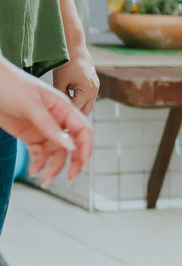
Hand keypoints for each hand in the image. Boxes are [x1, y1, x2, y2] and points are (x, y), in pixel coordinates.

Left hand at [0, 58, 91, 181]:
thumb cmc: (10, 85)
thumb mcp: (31, 105)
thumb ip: (50, 126)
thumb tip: (70, 146)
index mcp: (63, 108)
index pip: (82, 130)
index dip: (85, 148)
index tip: (82, 165)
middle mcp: (57, 120)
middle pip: (73, 145)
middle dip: (74, 163)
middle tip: (71, 179)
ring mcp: (43, 129)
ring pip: (56, 153)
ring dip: (53, 168)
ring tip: (45, 180)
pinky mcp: (30, 136)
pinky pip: (39, 154)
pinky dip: (38, 164)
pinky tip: (34, 171)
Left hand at [53, 48, 99, 116]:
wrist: (74, 47)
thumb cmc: (67, 62)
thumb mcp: (59, 81)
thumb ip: (60, 96)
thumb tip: (59, 108)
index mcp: (87, 90)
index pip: (76, 108)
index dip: (65, 111)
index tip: (56, 113)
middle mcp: (94, 90)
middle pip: (85, 111)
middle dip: (74, 112)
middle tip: (60, 111)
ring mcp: (96, 87)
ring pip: (87, 105)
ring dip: (77, 105)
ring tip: (64, 102)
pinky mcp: (94, 83)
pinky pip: (88, 97)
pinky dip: (80, 98)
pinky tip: (69, 94)